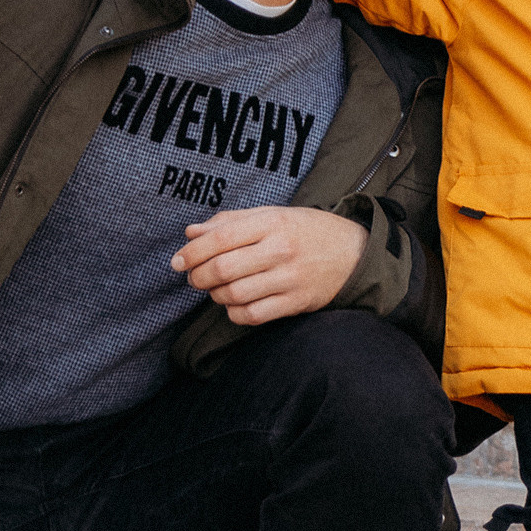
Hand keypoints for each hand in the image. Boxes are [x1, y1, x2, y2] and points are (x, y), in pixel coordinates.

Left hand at [172, 204, 368, 324]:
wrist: (353, 252)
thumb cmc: (306, 230)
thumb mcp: (272, 215)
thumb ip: (230, 221)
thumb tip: (191, 233)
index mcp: (272, 222)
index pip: (220, 237)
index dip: (192, 252)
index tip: (177, 261)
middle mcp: (281, 249)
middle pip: (223, 268)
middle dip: (198, 276)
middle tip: (194, 277)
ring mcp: (290, 278)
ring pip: (235, 294)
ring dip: (215, 295)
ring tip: (216, 288)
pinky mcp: (297, 302)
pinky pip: (253, 315)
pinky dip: (235, 313)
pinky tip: (234, 303)